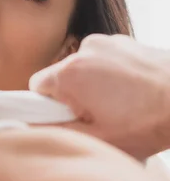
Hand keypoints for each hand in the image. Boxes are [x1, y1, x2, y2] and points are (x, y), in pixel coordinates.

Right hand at [29, 35, 169, 158]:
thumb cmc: (147, 123)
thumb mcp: (97, 139)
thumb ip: (57, 132)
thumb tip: (33, 126)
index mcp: (71, 73)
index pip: (36, 87)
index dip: (48, 107)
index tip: (69, 119)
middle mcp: (85, 49)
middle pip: (61, 76)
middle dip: (73, 97)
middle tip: (99, 117)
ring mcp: (108, 42)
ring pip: (84, 68)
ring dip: (93, 85)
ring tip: (120, 105)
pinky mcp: (125, 41)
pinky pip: (104, 59)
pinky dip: (110, 74)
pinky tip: (131, 92)